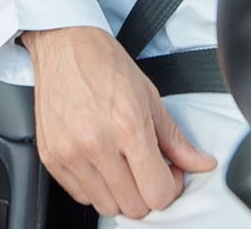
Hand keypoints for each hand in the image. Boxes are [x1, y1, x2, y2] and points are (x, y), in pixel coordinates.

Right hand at [23, 27, 215, 218]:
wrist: (64, 43)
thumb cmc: (104, 63)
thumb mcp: (149, 96)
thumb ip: (175, 139)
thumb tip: (199, 163)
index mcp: (128, 127)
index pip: (158, 193)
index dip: (171, 188)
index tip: (169, 174)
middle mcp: (97, 144)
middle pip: (134, 207)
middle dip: (147, 192)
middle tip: (147, 168)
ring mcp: (70, 153)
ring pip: (107, 206)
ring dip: (121, 194)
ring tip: (123, 166)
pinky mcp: (51, 156)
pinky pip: (80, 196)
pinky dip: (95, 188)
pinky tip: (101, 163)